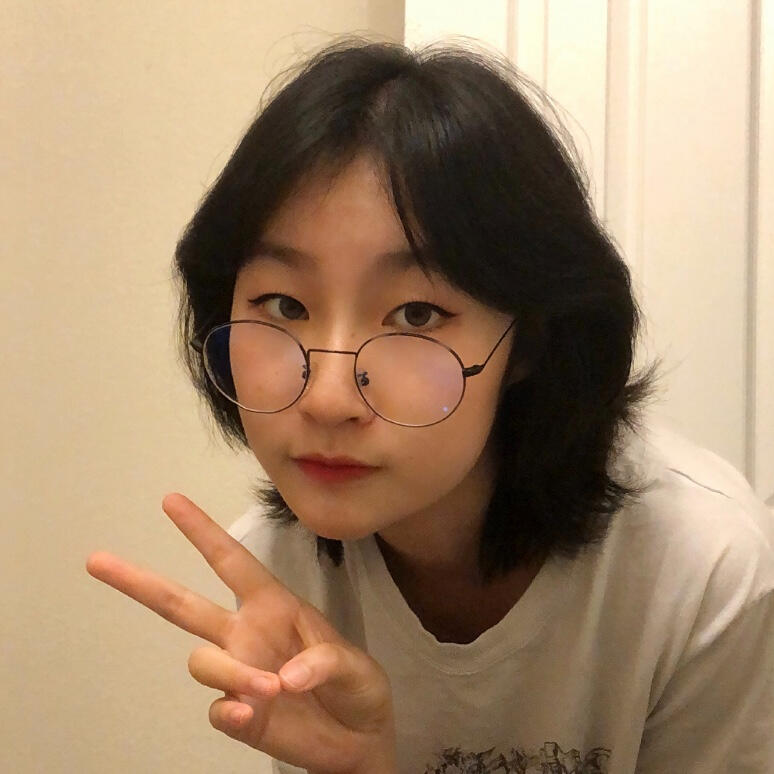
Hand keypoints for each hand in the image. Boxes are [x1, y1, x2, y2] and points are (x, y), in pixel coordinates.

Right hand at [86, 493, 396, 773]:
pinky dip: (231, 709)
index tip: (171, 501)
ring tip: (269, 688)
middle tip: (97, 560)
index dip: (202, 531)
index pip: (231, 561)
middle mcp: (246, 633)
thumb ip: (324, 662)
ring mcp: (238, 672)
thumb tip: (282, 677)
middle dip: (140, 582)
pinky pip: (216, 707)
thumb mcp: (356, 666)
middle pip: (182, 604)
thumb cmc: (358, 687)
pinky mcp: (238, 713)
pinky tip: (254, 712)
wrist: (359, 740)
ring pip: (200, 661)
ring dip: (230, 672)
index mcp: (273, 605)